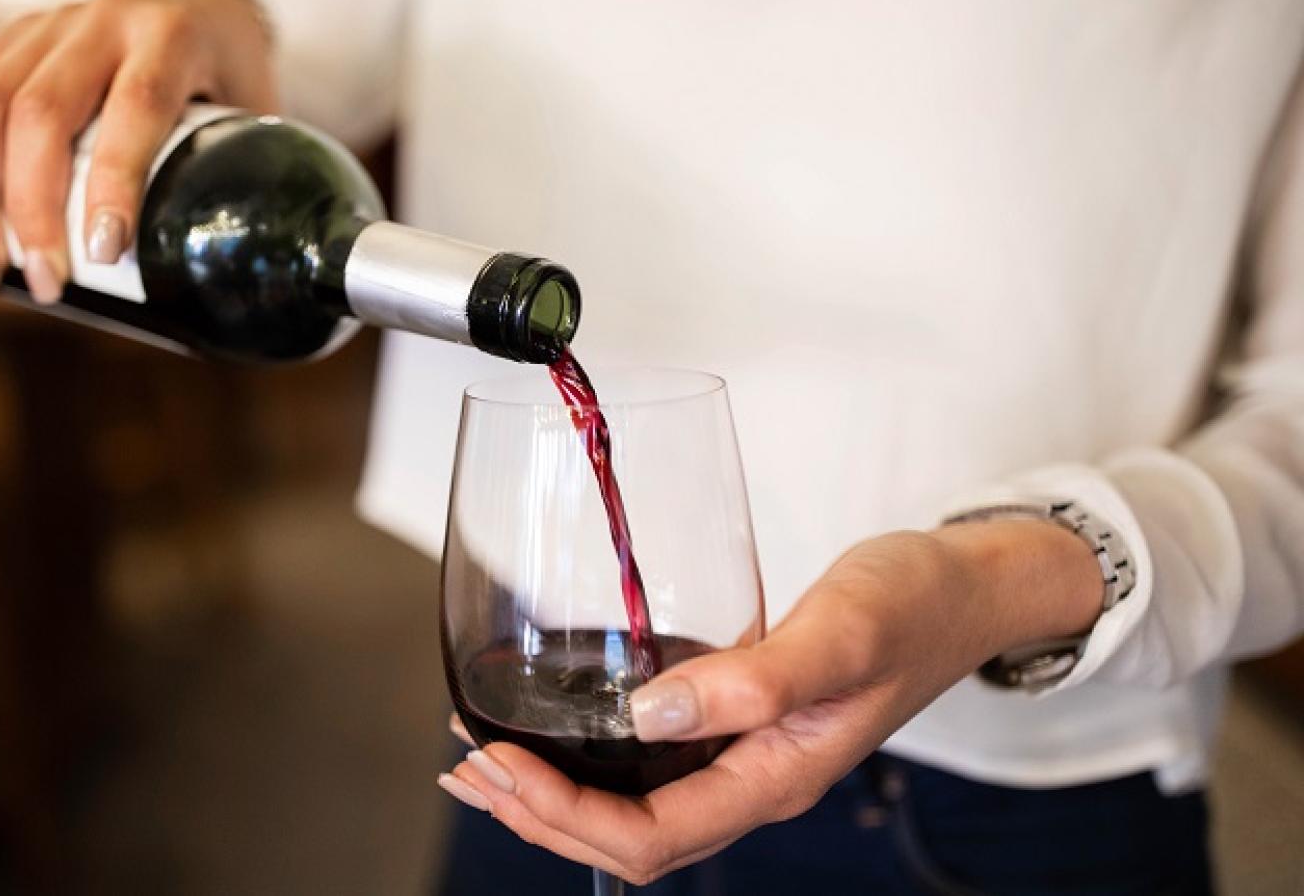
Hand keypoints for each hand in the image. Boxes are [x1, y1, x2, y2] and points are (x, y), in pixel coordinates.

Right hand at [0, 0, 277, 301]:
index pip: (136, 106)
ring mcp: (48, 24)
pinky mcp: (11, 36)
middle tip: (42, 283)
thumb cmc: (231, 65)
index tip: (102, 253)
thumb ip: (251, 174)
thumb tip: (264, 274)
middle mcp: (102, 20)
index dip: (113, 180)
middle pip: (41, 113)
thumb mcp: (256, 105)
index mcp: (173, 35)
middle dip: (30, 209)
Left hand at [438, 520, 1102, 884]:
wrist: (966, 589)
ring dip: (550, 790)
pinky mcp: (737, 721)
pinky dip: (587, 754)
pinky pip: (647, 764)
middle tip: (463, 764)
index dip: (561, 814)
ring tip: (481, 755)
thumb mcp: (843, 633)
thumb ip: (756, 678)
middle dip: (536, 813)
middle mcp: (751, 781)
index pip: (646, 838)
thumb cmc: (914, 606)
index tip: (497, 761)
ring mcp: (743, 757)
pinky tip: (552, 724)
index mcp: (773, 779)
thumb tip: (648, 715)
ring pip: (630, 807)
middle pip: (624, 840)